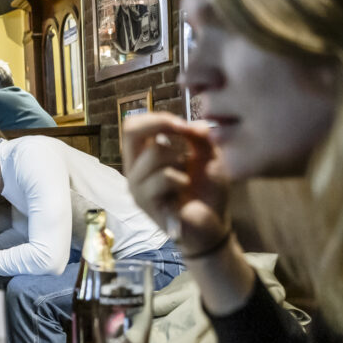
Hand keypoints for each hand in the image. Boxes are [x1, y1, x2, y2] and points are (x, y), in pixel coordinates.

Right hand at [121, 113, 230, 253]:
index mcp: (144, 157)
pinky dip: (181, 179)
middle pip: (130, 131)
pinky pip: (162, 177)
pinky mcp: (145, 203)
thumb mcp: (209, 156)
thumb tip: (191, 122)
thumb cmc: (207, 192)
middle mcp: (134, 170)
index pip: (133, 125)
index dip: (158, 117)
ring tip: (186, 175)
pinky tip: (185, 190)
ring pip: (153, 153)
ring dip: (179, 158)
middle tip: (185, 133)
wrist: (212, 225)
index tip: (183, 124)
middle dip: (162, 124)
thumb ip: (199, 136)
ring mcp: (136, 187)